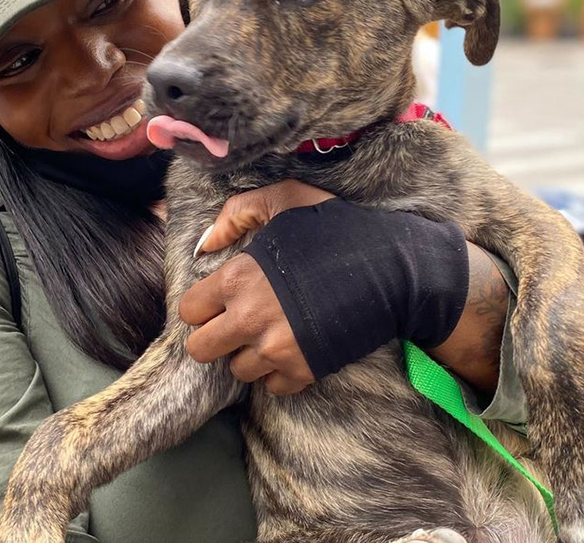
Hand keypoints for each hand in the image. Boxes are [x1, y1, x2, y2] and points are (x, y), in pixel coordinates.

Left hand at [178, 180, 333, 394]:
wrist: (394, 270)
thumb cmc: (336, 229)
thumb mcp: (286, 198)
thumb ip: (237, 212)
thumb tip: (206, 244)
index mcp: (238, 279)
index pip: (189, 311)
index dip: (202, 305)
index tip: (219, 300)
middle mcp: (250, 319)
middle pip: (201, 350)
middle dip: (214, 337)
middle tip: (235, 323)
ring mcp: (277, 349)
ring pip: (237, 371)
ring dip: (247, 355)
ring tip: (268, 333)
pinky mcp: (304, 370)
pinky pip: (272, 386)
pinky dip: (278, 372)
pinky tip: (290, 349)